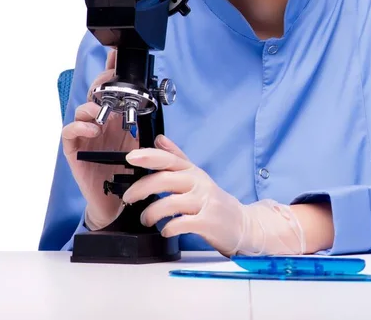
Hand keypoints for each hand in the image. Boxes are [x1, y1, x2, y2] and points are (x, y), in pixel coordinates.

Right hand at [62, 49, 138, 229]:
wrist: (117, 201)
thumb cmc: (128, 173)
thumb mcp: (142, 145)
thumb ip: (145, 128)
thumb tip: (155, 109)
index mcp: (116, 120)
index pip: (112, 91)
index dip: (112, 72)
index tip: (116, 55)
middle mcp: (100, 124)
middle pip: (95, 94)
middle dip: (101, 83)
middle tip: (109, 81)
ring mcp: (85, 136)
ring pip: (80, 110)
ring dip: (90, 106)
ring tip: (101, 112)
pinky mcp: (74, 151)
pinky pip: (69, 133)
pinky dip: (79, 127)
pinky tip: (92, 129)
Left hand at [122, 135, 305, 256]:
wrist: (242, 224)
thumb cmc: (214, 201)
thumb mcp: (197, 175)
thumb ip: (177, 157)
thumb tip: (159, 139)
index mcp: (193, 172)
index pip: (169, 159)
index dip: (149, 156)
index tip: (131, 157)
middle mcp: (199, 183)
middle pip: (165, 180)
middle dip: (141, 188)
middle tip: (128, 198)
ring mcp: (205, 202)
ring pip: (170, 203)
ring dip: (151, 212)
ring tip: (146, 219)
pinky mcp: (208, 222)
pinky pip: (182, 223)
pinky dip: (168, 227)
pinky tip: (165, 230)